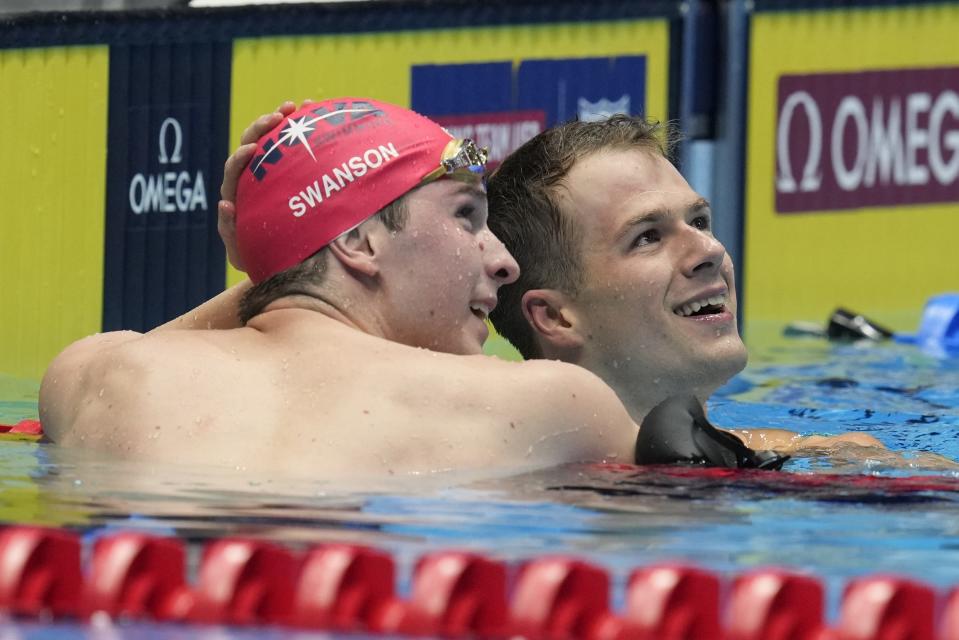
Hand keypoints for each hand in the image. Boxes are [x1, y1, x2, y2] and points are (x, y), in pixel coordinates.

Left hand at [218, 101, 301, 270]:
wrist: (278, 257)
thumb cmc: (258, 258)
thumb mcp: (241, 252)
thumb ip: (229, 231)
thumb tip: (224, 204)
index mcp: (237, 194)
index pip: (233, 170)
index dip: (241, 158)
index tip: (253, 149)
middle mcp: (251, 178)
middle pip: (250, 144)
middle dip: (262, 128)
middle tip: (279, 117)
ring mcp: (269, 171)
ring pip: (270, 139)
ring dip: (281, 119)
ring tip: (298, 106)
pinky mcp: (286, 168)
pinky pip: (290, 144)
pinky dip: (300, 127)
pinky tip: (314, 111)